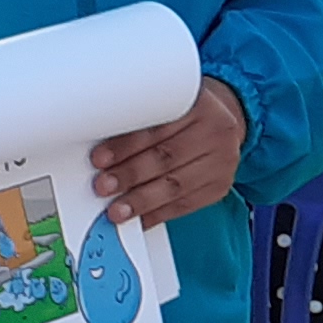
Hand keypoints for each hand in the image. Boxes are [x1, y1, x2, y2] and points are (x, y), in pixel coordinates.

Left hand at [90, 79, 247, 225]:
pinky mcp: (220, 186)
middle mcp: (215, 131)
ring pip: (176, 185)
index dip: (126, 145)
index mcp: (197, 104)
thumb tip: (103, 150)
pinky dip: (159, 213)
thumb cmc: (185, 115)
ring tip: (117, 209)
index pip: (157, 127)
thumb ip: (141, 120)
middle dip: (130, 174)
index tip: (100, 158)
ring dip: (142, 200)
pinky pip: (186, 204)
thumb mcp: (168, 105)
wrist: (221, 124)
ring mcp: (222, 161)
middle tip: (103, 185)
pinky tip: (140, 218)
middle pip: (167, 157)